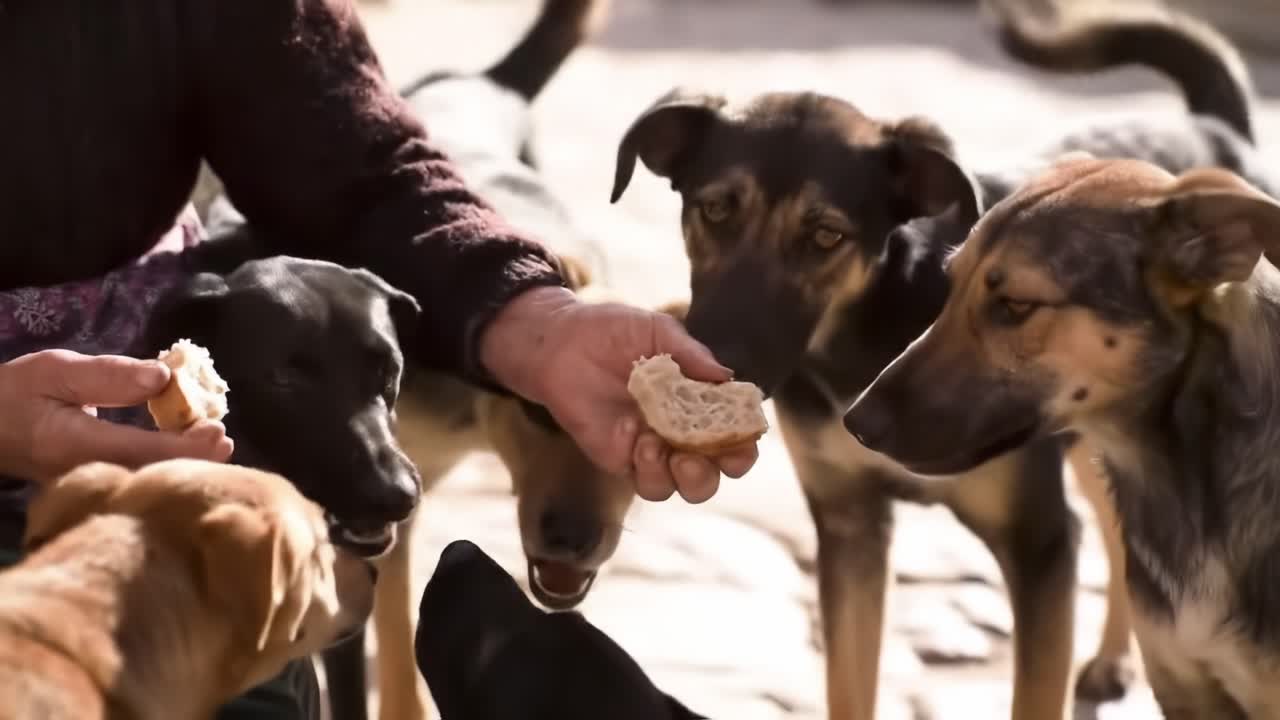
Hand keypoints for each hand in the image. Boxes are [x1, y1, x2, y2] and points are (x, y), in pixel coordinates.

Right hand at [0, 350, 232, 482]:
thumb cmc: (15, 395)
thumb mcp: (55, 370)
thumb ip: (108, 375)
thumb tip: (163, 376)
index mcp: (75, 446)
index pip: (144, 453)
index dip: (187, 446)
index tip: (218, 432)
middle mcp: (86, 474)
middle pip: (153, 474)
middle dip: (194, 459)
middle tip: (224, 440)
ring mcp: (88, 487)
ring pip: (146, 480)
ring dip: (183, 462)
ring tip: (212, 443)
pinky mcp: (92, 487)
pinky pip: (136, 479)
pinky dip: (165, 464)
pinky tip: (184, 449)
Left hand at [481, 287, 758, 502]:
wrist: (561, 341)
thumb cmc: (613, 331)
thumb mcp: (657, 332)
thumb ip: (691, 354)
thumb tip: (725, 377)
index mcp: (697, 402)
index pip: (732, 434)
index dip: (744, 442)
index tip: (744, 435)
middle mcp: (679, 432)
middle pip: (713, 473)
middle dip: (716, 471)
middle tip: (703, 457)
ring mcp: (650, 449)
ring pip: (679, 487)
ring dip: (681, 476)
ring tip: (660, 445)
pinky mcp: (619, 458)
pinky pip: (643, 480)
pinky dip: (646, 464)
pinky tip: (632, 433)